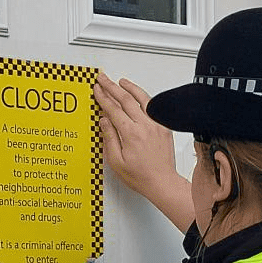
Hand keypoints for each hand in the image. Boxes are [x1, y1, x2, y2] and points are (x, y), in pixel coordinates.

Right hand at [94, 73, 193, 230]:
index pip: (113, 109)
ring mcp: (157, 125)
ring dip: (130, 88)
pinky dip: (145, 97)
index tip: (97, 90)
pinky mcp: (165, 127)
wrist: (162, 182)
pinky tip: (140, 95)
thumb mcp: (116, 161)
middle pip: (126, 99)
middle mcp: (145, 126)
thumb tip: (104, 121)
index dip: (103, 97)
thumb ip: (109, 138)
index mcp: (131, 134)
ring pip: (142, 98)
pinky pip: (154, 107)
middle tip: (103, 79)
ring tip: (121, 82)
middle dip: (112, 87)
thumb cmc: (141, 176)